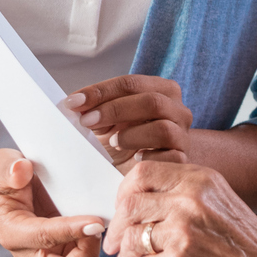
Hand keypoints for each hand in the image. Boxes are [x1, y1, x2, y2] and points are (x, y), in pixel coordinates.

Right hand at [0, 150, 103, 256]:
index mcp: (12, 233)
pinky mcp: (56, 247)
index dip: (72, 231)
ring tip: (99, 220)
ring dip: (91, 249)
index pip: (45, 238)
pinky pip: (78, 255)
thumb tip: (21, 170)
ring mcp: (43, 252)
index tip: (96, 221)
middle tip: (97, 226)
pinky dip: (91, 242)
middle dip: (86, 256)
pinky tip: (95, 219)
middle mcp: (28, 250)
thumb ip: (8, 169)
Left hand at [62, 75, 192, 165]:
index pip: (131, 83)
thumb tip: (73, 104)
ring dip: (131, 135)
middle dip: (114, 110)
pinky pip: (169, 158)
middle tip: (86, 122)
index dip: (101, 91)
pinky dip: (148, 158)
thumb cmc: (121, 141)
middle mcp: (178, 110)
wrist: (136, 173)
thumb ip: (93, 108)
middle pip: (151, 101)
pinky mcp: (182, 162)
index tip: (73, 102)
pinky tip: (135, 160)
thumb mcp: (105, 121)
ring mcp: (182, 136)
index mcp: (161, 90)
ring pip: (162, 129)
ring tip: (112, 143)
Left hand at [104, 159, 256, 256]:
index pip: (142, 172)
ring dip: (127, 252)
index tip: (123, 209)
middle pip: (130, 204)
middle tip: (117, 242)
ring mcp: (183, 230)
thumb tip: (140, 202)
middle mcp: (189, 199)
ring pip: (131, 236)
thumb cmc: (250, 249)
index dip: (124, 192)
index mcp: (200, 179)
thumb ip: (184, 194)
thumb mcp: (220, 203)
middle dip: (118, 226)